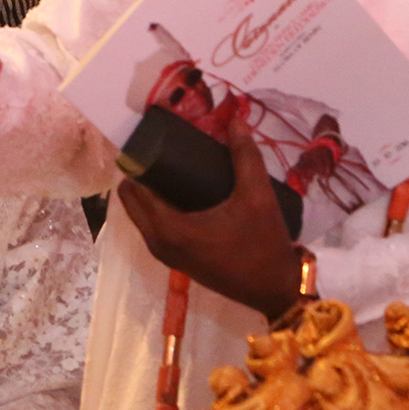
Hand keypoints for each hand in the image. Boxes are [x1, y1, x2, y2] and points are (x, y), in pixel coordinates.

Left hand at [116, 119, 300, 320]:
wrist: (277, 289)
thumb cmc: (263, 243)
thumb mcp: (258, 196)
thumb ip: (245, 156)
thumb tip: (235, 120)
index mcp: (168, 228)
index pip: (133, 188)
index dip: (138, 161)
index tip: (150, 138)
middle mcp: (158, 243)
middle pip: (132, 200)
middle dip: (142, 174)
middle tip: (163, 149)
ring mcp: (166, 255)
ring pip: (142, 215)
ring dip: (149, 191)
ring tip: (172, 165)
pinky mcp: (176, 260)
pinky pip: (154, 226)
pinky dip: (159, 208)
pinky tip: (180, 190)